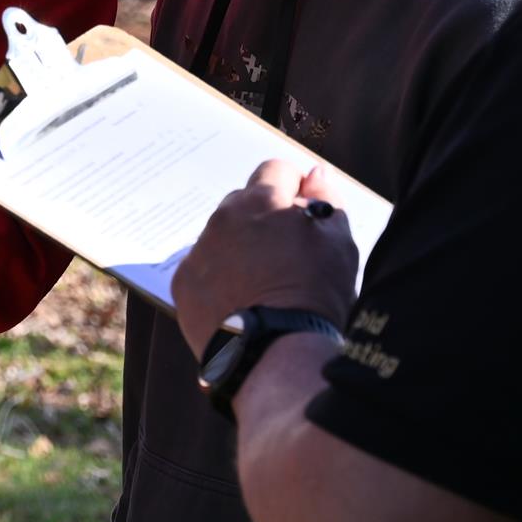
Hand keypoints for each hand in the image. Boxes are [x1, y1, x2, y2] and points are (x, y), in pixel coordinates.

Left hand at [169, 159, 361, 354]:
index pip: (275, 170)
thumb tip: (315, 174)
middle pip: (244, 201)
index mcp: (262, 200)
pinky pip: (201, 268)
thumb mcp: (338, 243)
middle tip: (283, 253)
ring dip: (238, 247)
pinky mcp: (183, 284)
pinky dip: (217, 277)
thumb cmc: (315, 295)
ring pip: (220, 235)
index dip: (293, 188)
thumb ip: (326, 200)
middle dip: (262, 217)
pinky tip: (238, 300)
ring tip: (261, 282)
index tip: (302, 214)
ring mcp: (199, 251)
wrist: (277, 352)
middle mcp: (223, 218)